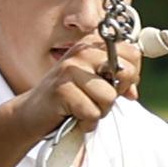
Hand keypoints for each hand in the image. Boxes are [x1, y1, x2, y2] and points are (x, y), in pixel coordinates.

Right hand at [12, 37, 136, 140]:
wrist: (34, 112)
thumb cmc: (69, 98)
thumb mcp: (96, 84)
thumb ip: (118, 82)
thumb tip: (133, 92)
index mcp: (92, 45)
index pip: (133, 54)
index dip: (131, 76)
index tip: (113, 85)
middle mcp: (82, 52)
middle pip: (126, 72)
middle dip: (116, 94)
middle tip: (95, 99)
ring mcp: (70, 69)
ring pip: (109, 96)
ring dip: (98, 111)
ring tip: (82, 108)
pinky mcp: (62, 90)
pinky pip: (92, 112)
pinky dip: (86, 122)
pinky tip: (73, 116)